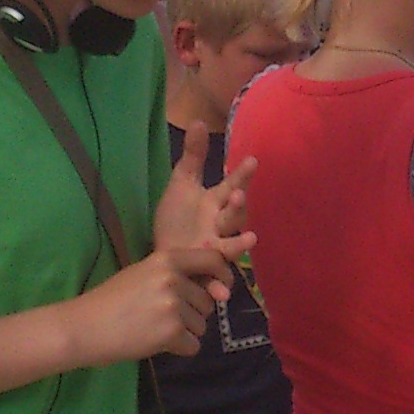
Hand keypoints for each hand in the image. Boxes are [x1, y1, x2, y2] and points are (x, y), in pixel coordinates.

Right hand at [67, 249, 217, 364]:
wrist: (83, 326)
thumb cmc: (110, 301)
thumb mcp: (143, 274)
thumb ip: (177, 275)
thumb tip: (219, 288)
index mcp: (167, 259)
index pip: (212, 259)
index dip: (223, 274)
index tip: (222, 289)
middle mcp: (173, 279)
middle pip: (207, 302)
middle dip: (191, 314)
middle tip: (158, 316)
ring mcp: (173, 306)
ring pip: (201, 326)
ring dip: (184, 332)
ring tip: (152, 328)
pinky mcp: (171, 332)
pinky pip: (193, 346)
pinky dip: (178, 349)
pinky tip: (154, 342)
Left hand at [155, 135, 254, 280]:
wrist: (163, 257)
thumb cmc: (177, 220)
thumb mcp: (182, 184)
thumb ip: (193, 155)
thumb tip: (197, 120)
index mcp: (215, 204)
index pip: (231, 186)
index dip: (241, 175)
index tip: (251, 161)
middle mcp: (220, 227)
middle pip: (234, 216)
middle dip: (238, 206)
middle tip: (239, 196)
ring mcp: (216, 251)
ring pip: (231, 248)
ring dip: (239, 244)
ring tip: (249, 239)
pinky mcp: (207, 273)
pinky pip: (217, 280)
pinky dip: (219, 287)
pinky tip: (219, 293)